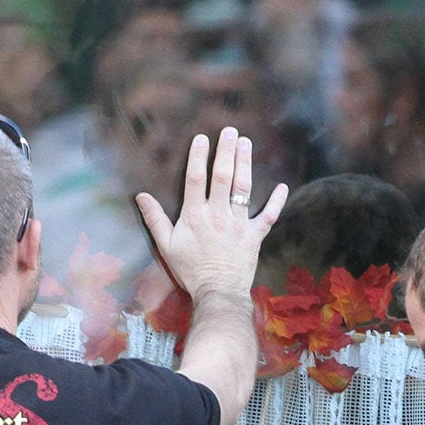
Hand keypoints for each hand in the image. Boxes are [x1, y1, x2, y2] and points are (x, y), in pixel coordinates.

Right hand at [135, 129, 285, 304]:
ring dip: (245, 164)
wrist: (217, 293)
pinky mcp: (254, 235)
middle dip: (226, 151)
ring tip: (246, 143)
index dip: (198, 157)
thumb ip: (155, 220)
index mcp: (195, 216)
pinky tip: (282, 186)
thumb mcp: (166, 246)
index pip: (195, 179)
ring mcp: (238, 224)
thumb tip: (141, 197)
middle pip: (222, 177)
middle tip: (230, 131)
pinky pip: (268, 216)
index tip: (201, 138)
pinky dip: (277, 202)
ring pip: (243, 188)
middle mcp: (217, 214)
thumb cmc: (190, 271)